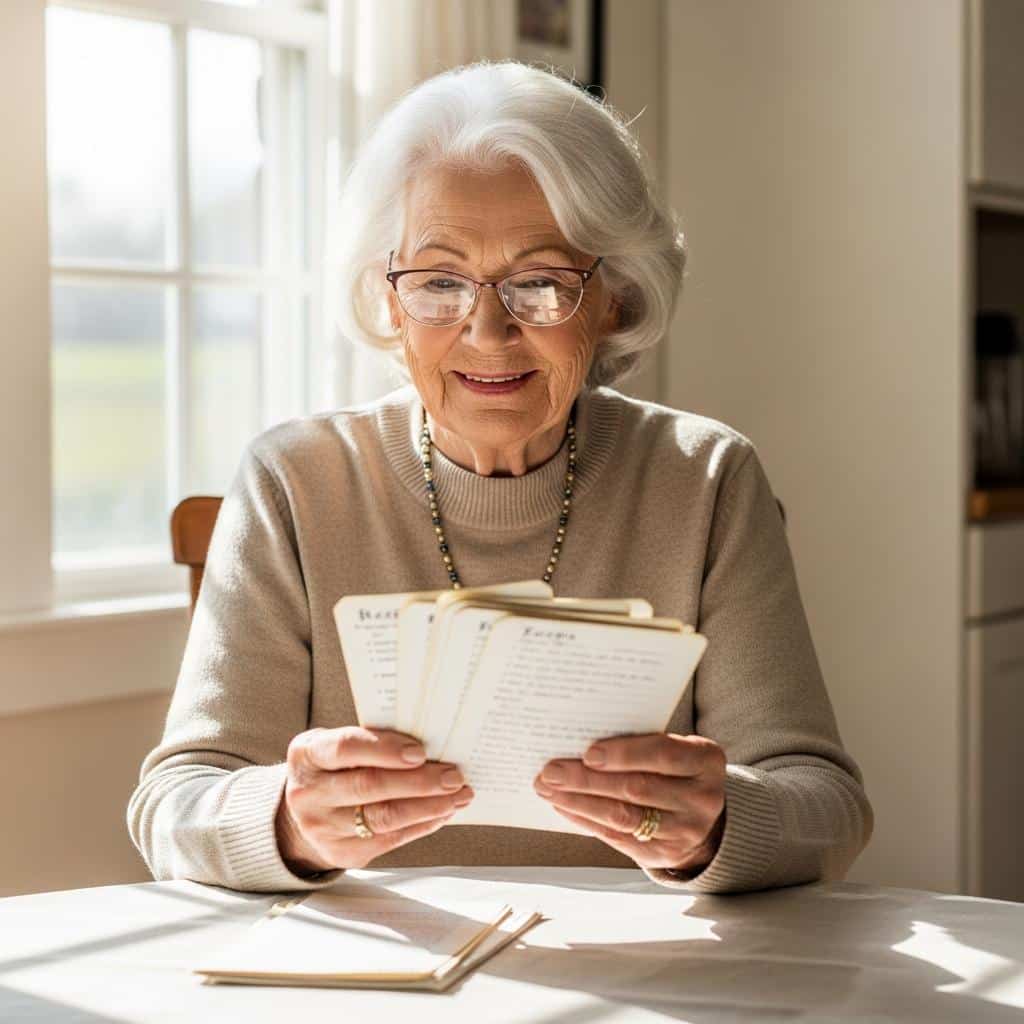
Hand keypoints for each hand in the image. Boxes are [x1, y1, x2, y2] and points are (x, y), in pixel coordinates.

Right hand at [275, 726, 473, 873]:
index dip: (385, 749)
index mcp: (308, 755)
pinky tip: (442, 812)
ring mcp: (322, 828)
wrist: (307, 810)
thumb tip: (430, 743)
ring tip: (457, 795)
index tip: (420, 752)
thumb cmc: (334, 766)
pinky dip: (422, 824)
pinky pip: (390, 840)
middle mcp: (309, 793)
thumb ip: (372, 741)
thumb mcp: (337, 744)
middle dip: (419, 781)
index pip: (346, 748)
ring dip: (428, 806)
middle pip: (370, 786)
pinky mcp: (342, 853)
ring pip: (384, 818)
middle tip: (454, 776)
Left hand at [533, 732, 726, 873]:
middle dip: (588, 780)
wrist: (700, 815)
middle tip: (551, 771)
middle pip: (637, 788)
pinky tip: (564, 806)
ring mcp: (686, 831)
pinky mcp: (664, 854)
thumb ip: (640, 743)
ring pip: (624, 816)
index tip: (588, 753)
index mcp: (706, 761)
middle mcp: (702, 798)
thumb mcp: (674, 748)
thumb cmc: (675, 768)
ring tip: (549, 788)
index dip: (624, 754)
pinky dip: (586, 820)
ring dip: (580, 802)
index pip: (663, 754)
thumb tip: (581, 743)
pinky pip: (618, 838)